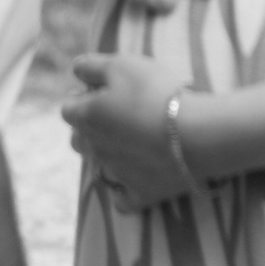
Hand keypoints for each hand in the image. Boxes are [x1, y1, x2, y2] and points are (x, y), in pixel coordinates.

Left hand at [63, 51, 196, 206]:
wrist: (195, 133)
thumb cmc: (156, 93)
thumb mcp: (121, 65)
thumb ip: (91, 66)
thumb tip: (75, 70)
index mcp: (87, 117)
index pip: (68, 109)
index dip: (83, 98)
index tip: (104, 91)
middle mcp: (95, 148)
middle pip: (78, 140)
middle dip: (90, 128)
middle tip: (118, 115)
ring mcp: (116, 174)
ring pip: (99, 165)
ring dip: (109, 153)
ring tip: (133, 140)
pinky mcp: (140, 194)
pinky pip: (122, 200)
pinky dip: (125, 191)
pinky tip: (136, 179)